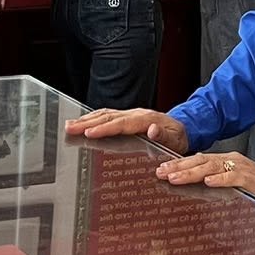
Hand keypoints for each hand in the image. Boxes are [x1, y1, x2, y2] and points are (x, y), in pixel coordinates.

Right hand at [66, 108, 187, 153]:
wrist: (184, 128)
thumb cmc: (179, 137)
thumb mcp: (177, 140)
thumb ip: (164, 136)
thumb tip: (152, 129)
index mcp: (146, 120)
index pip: (121, 124)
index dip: (104, 129)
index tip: (89, 133)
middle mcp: (136, 114)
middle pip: (108, 117)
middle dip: (87, 122)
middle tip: (70, 128)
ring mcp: (131, 114)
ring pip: (105, 114)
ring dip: (87, 119)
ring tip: (70, 125)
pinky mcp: (128, 116)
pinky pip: (108, 115)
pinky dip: (94, 118)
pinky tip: (84, 122)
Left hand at [155, 148, 254, 207]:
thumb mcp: (229, 185)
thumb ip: (211, 184)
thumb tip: (188, 186)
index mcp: (225, 161)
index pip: (197, 159)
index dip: (179, 164)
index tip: (160, 169)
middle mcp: (231, 161)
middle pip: (201, 161)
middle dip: (179, 167)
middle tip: (161, 172)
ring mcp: (242, 169)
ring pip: (213, 167)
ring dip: (193, 172)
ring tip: (176, 177)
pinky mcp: (252, 180)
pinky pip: (234, 178)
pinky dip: (221, 179)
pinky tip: (208, 182)